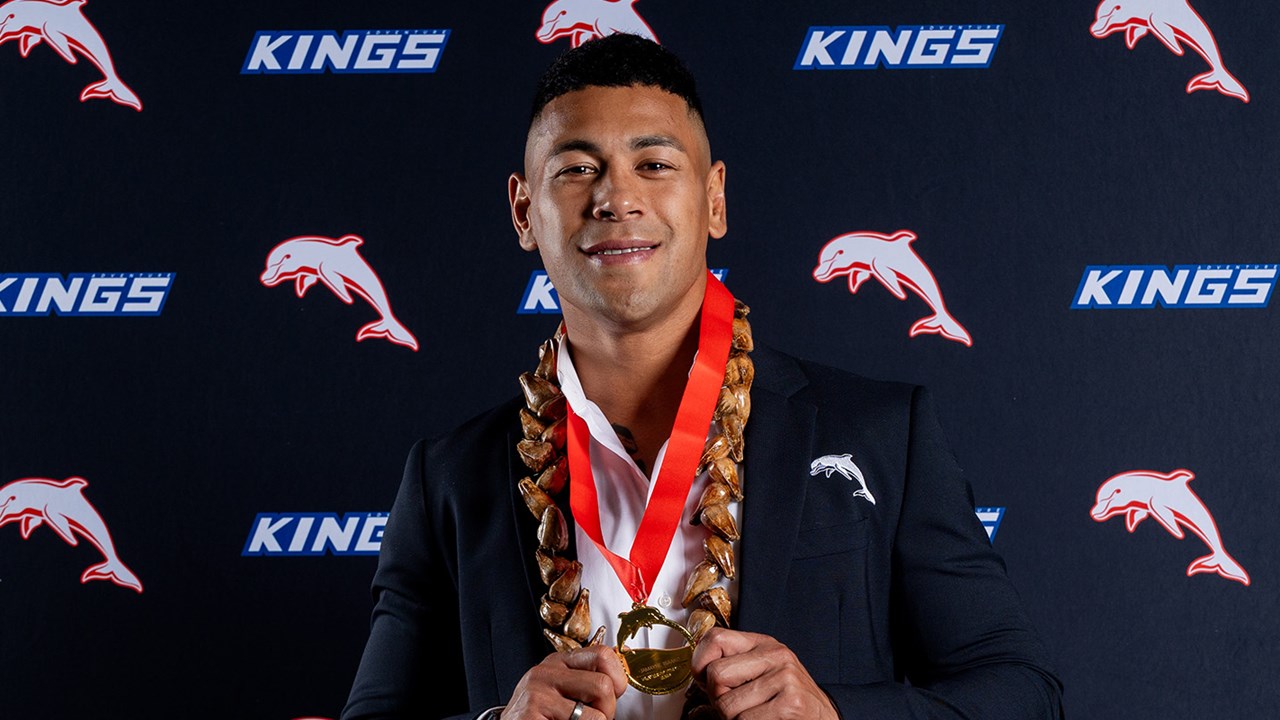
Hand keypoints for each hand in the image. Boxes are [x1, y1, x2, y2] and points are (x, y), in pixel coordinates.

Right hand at [503, 646, 627, 719]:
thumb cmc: (539, 717)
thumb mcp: (562, 693)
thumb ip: (587, 684)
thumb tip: (620, 684)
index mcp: (558, 662)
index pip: (603, 654)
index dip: (617, 680)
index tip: (610, 698)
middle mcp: (546, 672)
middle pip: (603, 685)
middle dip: (606, 711)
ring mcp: (537, 692)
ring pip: (597, 715)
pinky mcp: (531, 713)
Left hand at [690, 628, 838, 719]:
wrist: (824, 718)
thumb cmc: (786, 700)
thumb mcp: (762, 672)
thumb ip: (734, 666)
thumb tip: (696, 672)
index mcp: (764, 644)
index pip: (714, 638)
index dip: (700, 663)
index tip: (706, 680)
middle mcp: (776, 656)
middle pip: (716, 675)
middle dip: (718, 698)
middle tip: (735, 706)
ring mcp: (785, 678)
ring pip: (727, 706)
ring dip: (734, 719)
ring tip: (754, 715)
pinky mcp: (791, 703)